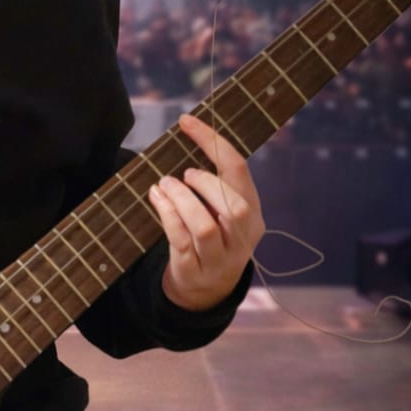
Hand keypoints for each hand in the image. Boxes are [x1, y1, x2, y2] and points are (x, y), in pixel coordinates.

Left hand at [148, 112, 263, 310]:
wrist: (207, 288)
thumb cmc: (212, 236)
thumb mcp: (223, 211)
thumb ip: (215, 183)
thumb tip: (189, 135)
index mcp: (254, 213)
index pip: (239, 170)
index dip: (212, 141)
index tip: (187, 121)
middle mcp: (242, 237)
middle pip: (234, 207)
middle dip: (205, 183)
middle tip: (184, 174)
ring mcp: (221, 258)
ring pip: (206, 226)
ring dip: (181, 200)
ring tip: (165, 185)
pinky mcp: (195, 270)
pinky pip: (181, 240)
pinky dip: (167, 215)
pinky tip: (156, 198)